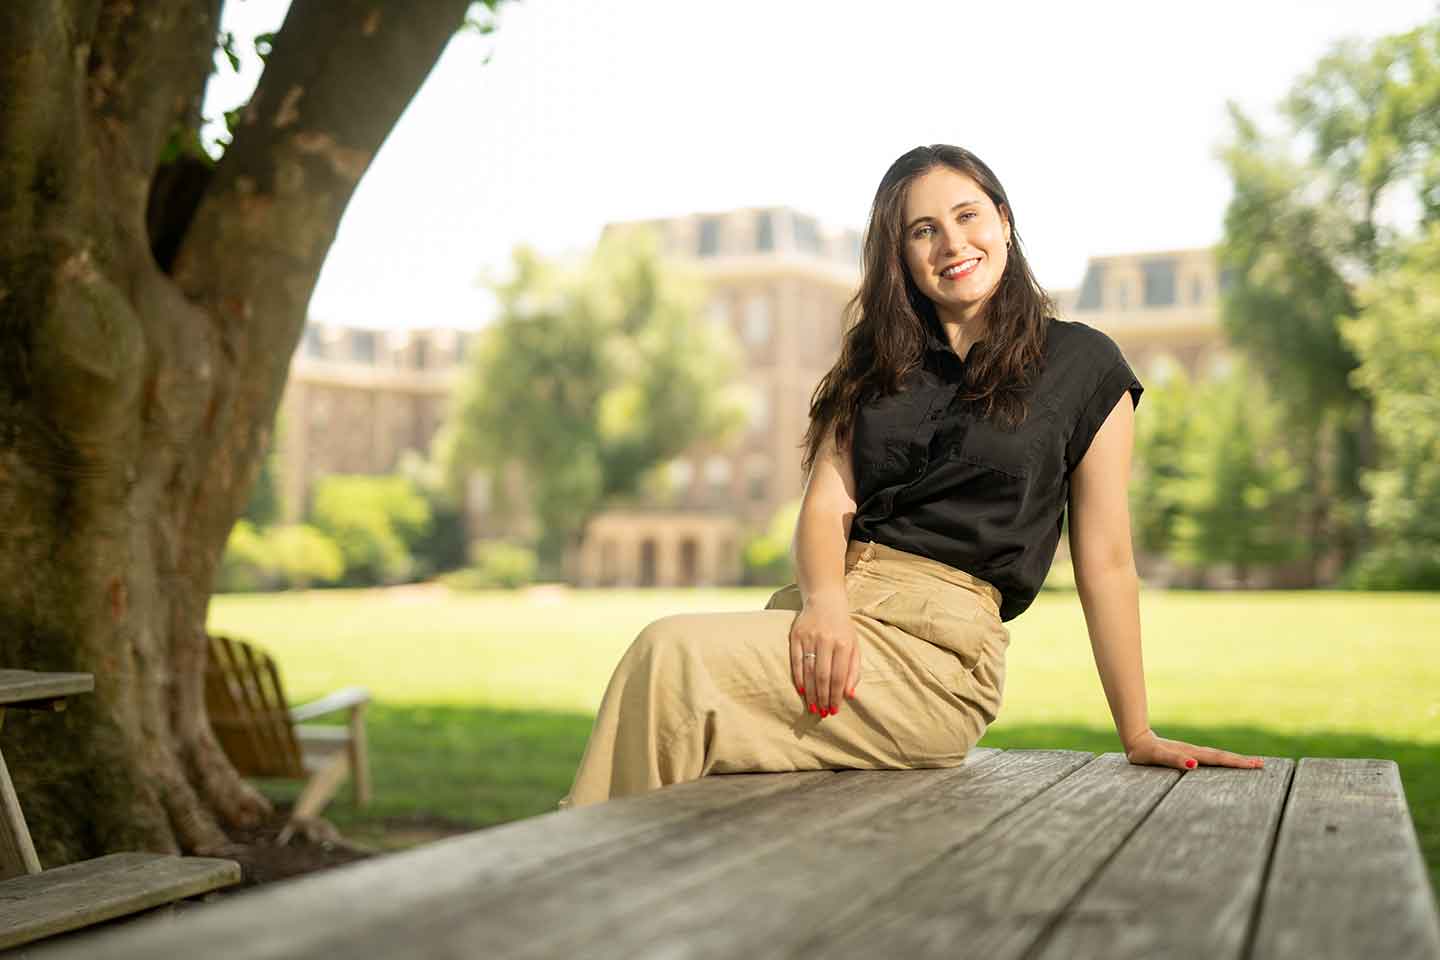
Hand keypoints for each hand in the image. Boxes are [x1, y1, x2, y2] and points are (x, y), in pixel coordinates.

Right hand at [789, 598, 860, 717]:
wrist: (825, 600)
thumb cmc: (842, 627)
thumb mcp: (854, 645)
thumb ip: (853, 670)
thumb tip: (849, 694)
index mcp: (843, 643)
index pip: (838, 676)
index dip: (836, 695)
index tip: (834, 710)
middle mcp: (826, 640)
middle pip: (822, 676)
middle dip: (822, 697)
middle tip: (822, 713)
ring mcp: (809, 637)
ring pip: (808, 671)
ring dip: (810, 692)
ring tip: (813, 706)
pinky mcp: (795, 635)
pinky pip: (796, 661)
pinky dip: (798, 678)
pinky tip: (801, 690)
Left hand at [1122, 728, 1265, 770]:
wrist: (1136, 740)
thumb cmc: (1144, 752)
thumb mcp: (1156, 757)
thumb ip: (1173, 760)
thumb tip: (1194, 765)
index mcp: (1191, 754)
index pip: (1218, 759)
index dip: (1236, 762)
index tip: (1255, 764)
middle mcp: (1194, 752)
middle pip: (1222, 756)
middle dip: (1241, 761)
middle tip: (1261, 765)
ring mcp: (1192, 752)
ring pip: (1217, 756)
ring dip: (1234, 760)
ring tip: (1252, 763)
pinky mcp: (1188, 754)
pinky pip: (1210, 758)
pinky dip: (1223, 760)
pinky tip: (1227, 763)